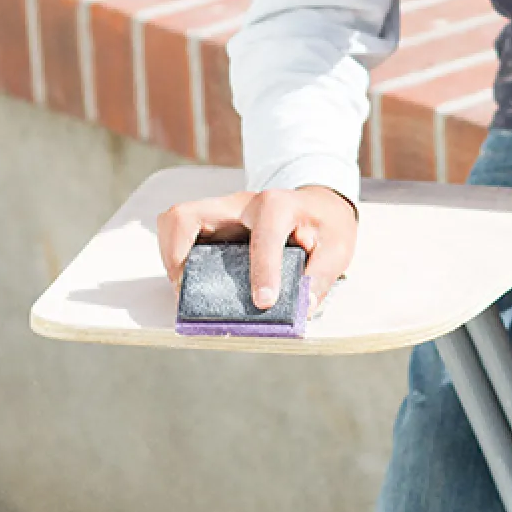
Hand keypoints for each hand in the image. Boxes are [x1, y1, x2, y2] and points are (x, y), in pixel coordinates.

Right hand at [157, 185, 358, 314]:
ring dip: (172, 259)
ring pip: (176, 223)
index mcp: (278, 206)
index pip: (263, 236)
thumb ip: (321, 278)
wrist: (319, 207)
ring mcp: (223, 214)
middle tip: (190, 291)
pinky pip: (184, 235)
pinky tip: (195, 284)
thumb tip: (302, 308)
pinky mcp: (215, 226)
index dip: (263, 271)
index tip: (263, 303)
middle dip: (176, 255)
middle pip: (186, 215)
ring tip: (187, 291)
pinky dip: (179, 259)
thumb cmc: (327, 225)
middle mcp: (241, 204)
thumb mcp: (338, 249)